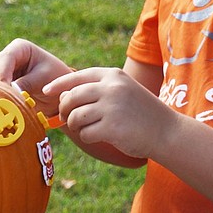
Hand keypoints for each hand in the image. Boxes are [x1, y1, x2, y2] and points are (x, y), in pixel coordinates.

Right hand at [0, 39, 72, 116]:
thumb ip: (26, 83)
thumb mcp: (43, 78)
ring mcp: (0, 72)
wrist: (57, 92)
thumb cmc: (54, 78)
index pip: (7, 57)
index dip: (4, 71)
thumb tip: (10, 92)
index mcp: (20, 48)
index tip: (6, 86)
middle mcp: (6, 58)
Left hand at [43, 66, 171, 159]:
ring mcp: (111, 107)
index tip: (46, 91)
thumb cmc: (141, 112)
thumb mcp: (122, 91)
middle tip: (69, 119)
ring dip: (76, 126)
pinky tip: (100, 137)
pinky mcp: (111, 127)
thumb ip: (96, 90)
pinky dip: (87, 137)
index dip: (59, 84)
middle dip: (65, 110)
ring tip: (87, 129)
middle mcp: (111, 87)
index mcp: (113, 75)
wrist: (166, 131)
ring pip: (75, 116)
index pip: (77, 76)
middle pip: (72, 97)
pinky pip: (85, 133)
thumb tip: (62, 97)